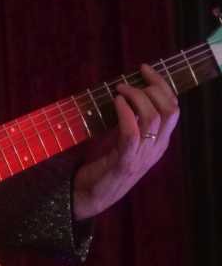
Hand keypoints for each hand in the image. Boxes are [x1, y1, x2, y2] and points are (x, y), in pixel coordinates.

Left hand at [73, 64, 179, 219]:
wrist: (91, 195)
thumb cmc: (105, 163)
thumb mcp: (123, 137)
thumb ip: (129, 119)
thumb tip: (124, 89)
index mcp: (158, 141)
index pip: (173, 108)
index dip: (161, 85)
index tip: (144, 69)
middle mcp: (155, 148)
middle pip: (169, 110)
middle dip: (152, 87)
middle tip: (129, 81)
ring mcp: (143, 156)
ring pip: (153, 118)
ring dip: (135, 96)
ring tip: (119, 90)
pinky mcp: (125, 162)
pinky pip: (132, 133)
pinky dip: (125, 113)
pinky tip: (116, 103)